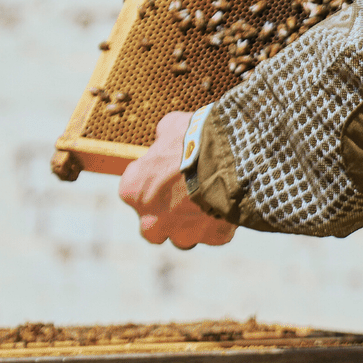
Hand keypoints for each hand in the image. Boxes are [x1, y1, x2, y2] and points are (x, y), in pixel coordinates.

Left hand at [119, 112, 235, 249]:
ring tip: (210, 200)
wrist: (230, 155)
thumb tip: (164, 137)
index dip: (154, 178)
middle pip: (152, 225)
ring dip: (192, 224)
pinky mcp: (211, 237)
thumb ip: (162, 138)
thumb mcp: (171, 126)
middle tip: (186, 193)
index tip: (169, 169)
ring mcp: (181, 233)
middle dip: (166, 214)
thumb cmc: (194, 138)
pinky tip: (229, 202)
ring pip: (183, 237)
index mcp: (132, 190)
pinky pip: (215, 235)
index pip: (134, 189)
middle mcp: (150, 220)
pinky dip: (222, 223)